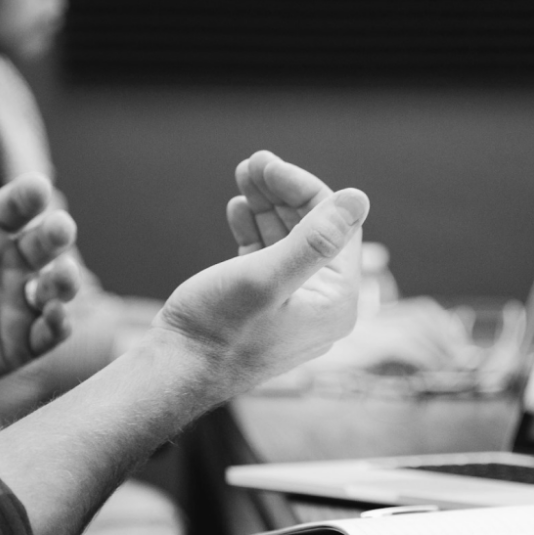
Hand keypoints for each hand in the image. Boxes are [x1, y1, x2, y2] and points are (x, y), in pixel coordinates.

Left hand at [0, 100, 79, 419]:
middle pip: (45, 243)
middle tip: (59, 228)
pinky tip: (54, 316)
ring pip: (58, 286)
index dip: (27, 197)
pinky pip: (51, 332)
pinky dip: (59, 324)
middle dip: (57, 235)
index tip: (35, 187)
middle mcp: (10, 262)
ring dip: (66, 280)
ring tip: (60, 277)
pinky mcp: (21, 342)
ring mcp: (19, 302)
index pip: (16, 206)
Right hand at [151, 151, 368, 399]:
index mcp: (336, 302)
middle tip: (252, 162)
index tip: (267, 164)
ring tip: (243, 175)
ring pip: (288, 241)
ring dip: (266, 206)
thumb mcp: (266, 277)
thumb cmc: (217, 330)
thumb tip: (359, 197)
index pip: (336, 226)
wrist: (174, 373)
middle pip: (313, 231)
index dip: (303, 188)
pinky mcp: (265, 307)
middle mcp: (322, 306)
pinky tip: (237, 209)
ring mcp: (293, 307)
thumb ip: (314, 239)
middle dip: (283, 193)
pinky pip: (269, 259)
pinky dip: (254, 231)